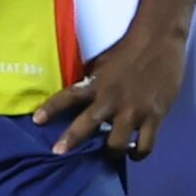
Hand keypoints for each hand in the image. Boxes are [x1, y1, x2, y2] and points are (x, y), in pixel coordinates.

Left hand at [33, 29, 189, 157]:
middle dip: (71, 141)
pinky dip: (138, 154)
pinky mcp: (154, 116)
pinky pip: (145, 144)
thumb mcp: (103, 62)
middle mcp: (110, 100)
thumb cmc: (130, 47)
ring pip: (116, 143)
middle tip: (59, 152)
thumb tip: (83, 92)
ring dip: (110, 153)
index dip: (50, 110)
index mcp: (96, 84)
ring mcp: (133, 111)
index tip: (36, 121)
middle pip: (86, 126)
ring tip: (110, 155)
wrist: (159, 39)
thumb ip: (93, 80)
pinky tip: (134, 154)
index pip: (67, 98)